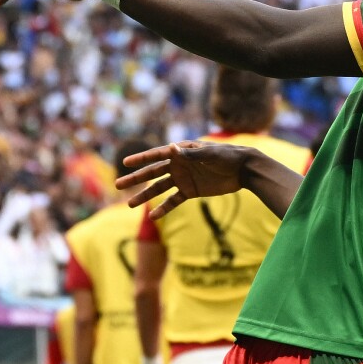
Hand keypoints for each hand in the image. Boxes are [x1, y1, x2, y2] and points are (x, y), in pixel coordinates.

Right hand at [116, 141, 250, 218]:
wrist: (244, 169)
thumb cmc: (228, 156)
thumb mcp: (210, 154)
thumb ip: (190, 154)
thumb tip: (171, 148)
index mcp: (182, 151)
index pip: (158, 155)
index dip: (141, 159)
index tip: (125, 163)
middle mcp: (179, 164)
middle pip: (153, 172)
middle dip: (136, 178)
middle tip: (118, 185)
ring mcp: (184, 178)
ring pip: (160, 188)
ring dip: (145, 195)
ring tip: (129, 204)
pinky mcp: (191, 191)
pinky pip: (174, 200)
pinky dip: (164, 207)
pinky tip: (153, 215)